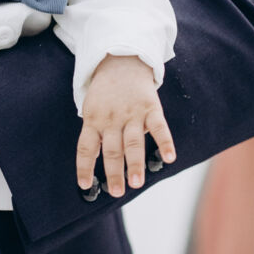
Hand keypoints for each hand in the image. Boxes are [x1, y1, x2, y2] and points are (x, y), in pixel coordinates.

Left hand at [75, 54, 175, 198]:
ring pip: (132, 142)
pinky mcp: (150, 107)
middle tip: (117, 192)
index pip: (86, 148)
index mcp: (93, 120)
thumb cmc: (105, 92)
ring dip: (134, 163)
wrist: (122, 61)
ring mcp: (131, 114)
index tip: (85, 185)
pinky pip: (158, 127)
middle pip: (111, 149)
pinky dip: (165, 142)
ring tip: (136, 183)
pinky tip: (169, 158)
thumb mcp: (92, 109)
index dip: (84, 167)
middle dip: (113, 172)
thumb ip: (94, 133)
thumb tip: (93, 161)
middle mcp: (111, 119)